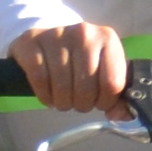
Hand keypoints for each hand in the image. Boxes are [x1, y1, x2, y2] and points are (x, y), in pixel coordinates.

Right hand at [13, 19, 135, 115]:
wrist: (48, 38)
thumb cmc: (82, 59)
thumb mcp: (105, 70)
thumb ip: (118, 96)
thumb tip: (120, 116)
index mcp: (107, 38)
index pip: (112, 83)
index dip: (105, 102)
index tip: (99, 102)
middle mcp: (83, 33)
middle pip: (86, 88)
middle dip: (83, 104)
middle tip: (78, 101)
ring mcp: (56, 35)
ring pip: (62, 86)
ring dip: (63, 102)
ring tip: (63, 99)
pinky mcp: (31, 42)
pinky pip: (40, 80)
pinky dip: (45, 96)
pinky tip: (48, 95)